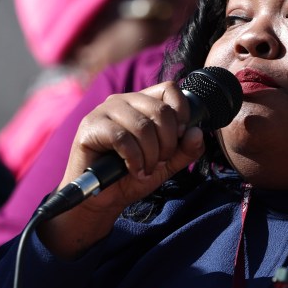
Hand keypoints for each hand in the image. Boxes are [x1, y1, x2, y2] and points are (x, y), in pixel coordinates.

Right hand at [39, 81, 205, 257]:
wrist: (101, 198)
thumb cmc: (130, 177)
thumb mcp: (165, 164)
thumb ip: (184, 150)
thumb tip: (197, 132)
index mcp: (141, 102)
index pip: (170, 89)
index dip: (181, 113)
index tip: (177, 139)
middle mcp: (123, 101)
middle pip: (160, 110)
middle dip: (167, 143)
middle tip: (159, 162)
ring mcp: (104, 111)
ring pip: (143, 126)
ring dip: (150, 155)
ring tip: (145, 170)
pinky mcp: (91, 126)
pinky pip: (122, 138)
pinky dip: (134, 159)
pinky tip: (132, 171)